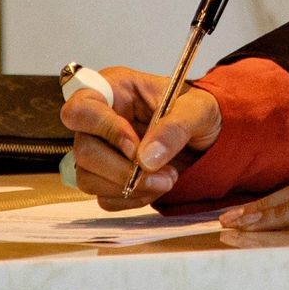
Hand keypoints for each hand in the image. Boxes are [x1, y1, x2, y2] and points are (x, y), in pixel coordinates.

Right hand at [58, 65, 220, 209]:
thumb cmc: (197, 111)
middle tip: (160, 174)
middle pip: (83, 149)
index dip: (103, 129)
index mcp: (116, 89)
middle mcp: (101, 119)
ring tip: (166, 179)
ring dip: (129, 188)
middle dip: (121, 170)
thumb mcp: (197, 109)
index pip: (81, 107)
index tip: (135, 147)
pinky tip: (155, 187)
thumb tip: (146, 158)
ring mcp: (101, 149)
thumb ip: (174, 128)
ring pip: (88, 178)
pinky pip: (105, 198)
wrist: (207, 137)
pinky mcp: (107, 176)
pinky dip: (132, 199)